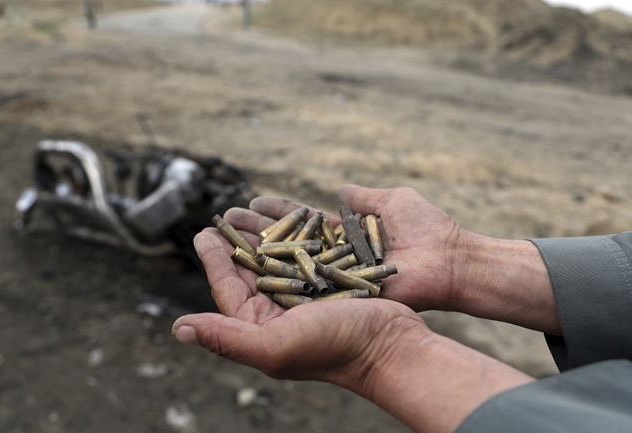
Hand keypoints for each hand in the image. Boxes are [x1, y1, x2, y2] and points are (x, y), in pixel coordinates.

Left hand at [173, 229, 430, 385]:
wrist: (393, 347)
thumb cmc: (335, 347)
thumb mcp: (274, 344)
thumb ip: (226, 337)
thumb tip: (177, 328)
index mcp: (261, 329)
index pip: (229, 290)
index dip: (213, 260)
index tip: (202, 232)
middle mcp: (280, 315)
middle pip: (250, 272)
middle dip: (235, 243)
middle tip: (224, 214)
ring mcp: (306, 300)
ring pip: (277, 261)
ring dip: (262, 236)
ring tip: (250, 211)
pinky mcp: (330, 287)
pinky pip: (305, 257)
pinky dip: (295, 239)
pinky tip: (289, 222)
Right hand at [230, 184, 558, 333]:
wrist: (451, 263)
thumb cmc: (428, 230)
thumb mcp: (394, 202)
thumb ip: (365, 198)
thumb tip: (341, 189)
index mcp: (344, 234)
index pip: (301, 222)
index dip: (276, 212)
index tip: (250, 203)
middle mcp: (333, 257)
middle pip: (287, 243)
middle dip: (256, 231)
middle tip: (224, 220)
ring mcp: (335, 277)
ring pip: (288, 264)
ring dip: (257, 252)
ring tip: (225, 239)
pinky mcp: (340, 294)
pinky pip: (304, 284)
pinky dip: (278, 277)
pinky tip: (249, 270)